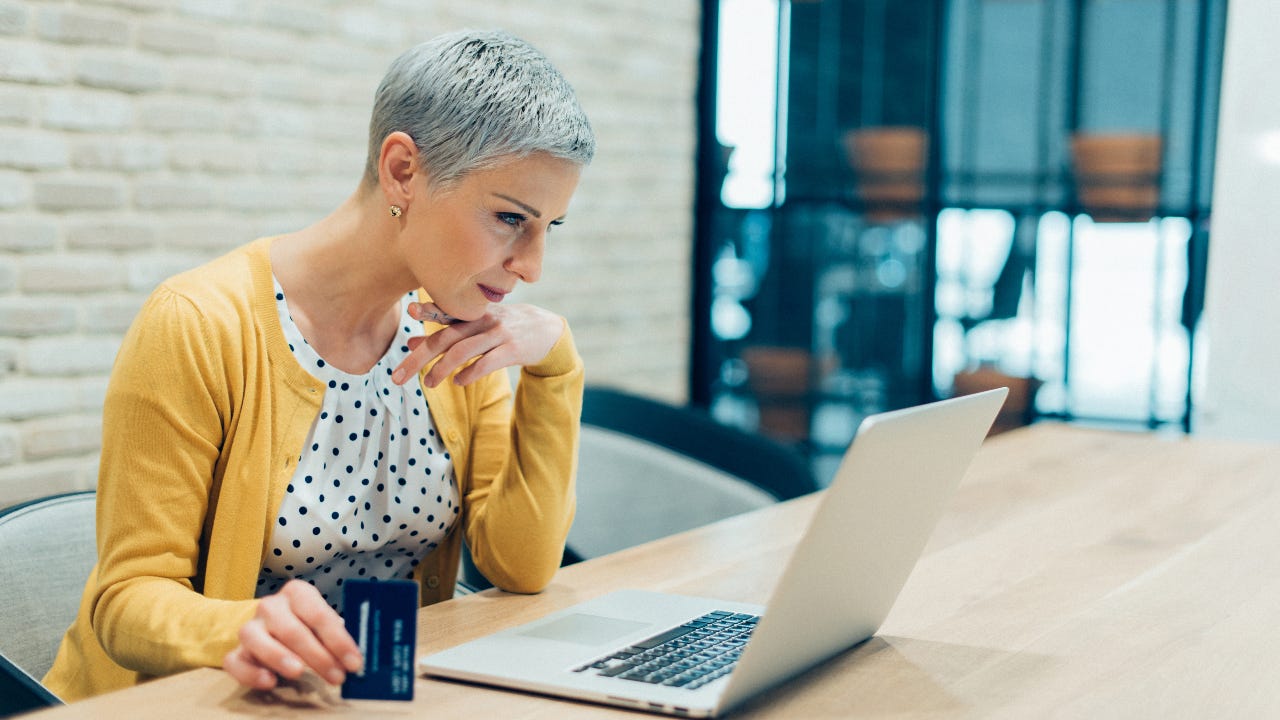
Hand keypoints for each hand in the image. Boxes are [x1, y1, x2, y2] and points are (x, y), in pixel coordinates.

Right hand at [223, 580, 361, 689]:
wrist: (270, 627)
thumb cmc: (306, 626)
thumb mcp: (323, 624)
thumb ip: (337, 636)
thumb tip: (358, 659)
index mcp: (297, 593)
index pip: (319, 614)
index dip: (338, 640)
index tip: (354, 663)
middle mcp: (271, 606)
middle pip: (292, 629)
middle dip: (317, 655)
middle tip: (336, 676)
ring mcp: (250, 627)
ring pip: (257, 639)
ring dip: (279, 657)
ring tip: (299, 673)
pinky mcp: (235, 651)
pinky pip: (235, 661)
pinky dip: (251, 673)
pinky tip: (269, 682)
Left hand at [390, 302, 562, 386]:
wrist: (546, 331)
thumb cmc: (502, 328)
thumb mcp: (475, 327)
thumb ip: (444, 335)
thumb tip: (409, 343)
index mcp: (471, 313)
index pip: (446, 310)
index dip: (429, 309)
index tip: (411, 310)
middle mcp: (483, 320)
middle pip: (446, 338)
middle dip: (419, 357)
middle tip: (397, 377)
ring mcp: (498, 334)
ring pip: (464, 350)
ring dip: (441, 369)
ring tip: (428, 384)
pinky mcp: (512, 350)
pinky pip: (487, 363)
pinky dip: (470, 373)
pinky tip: (458, 382)